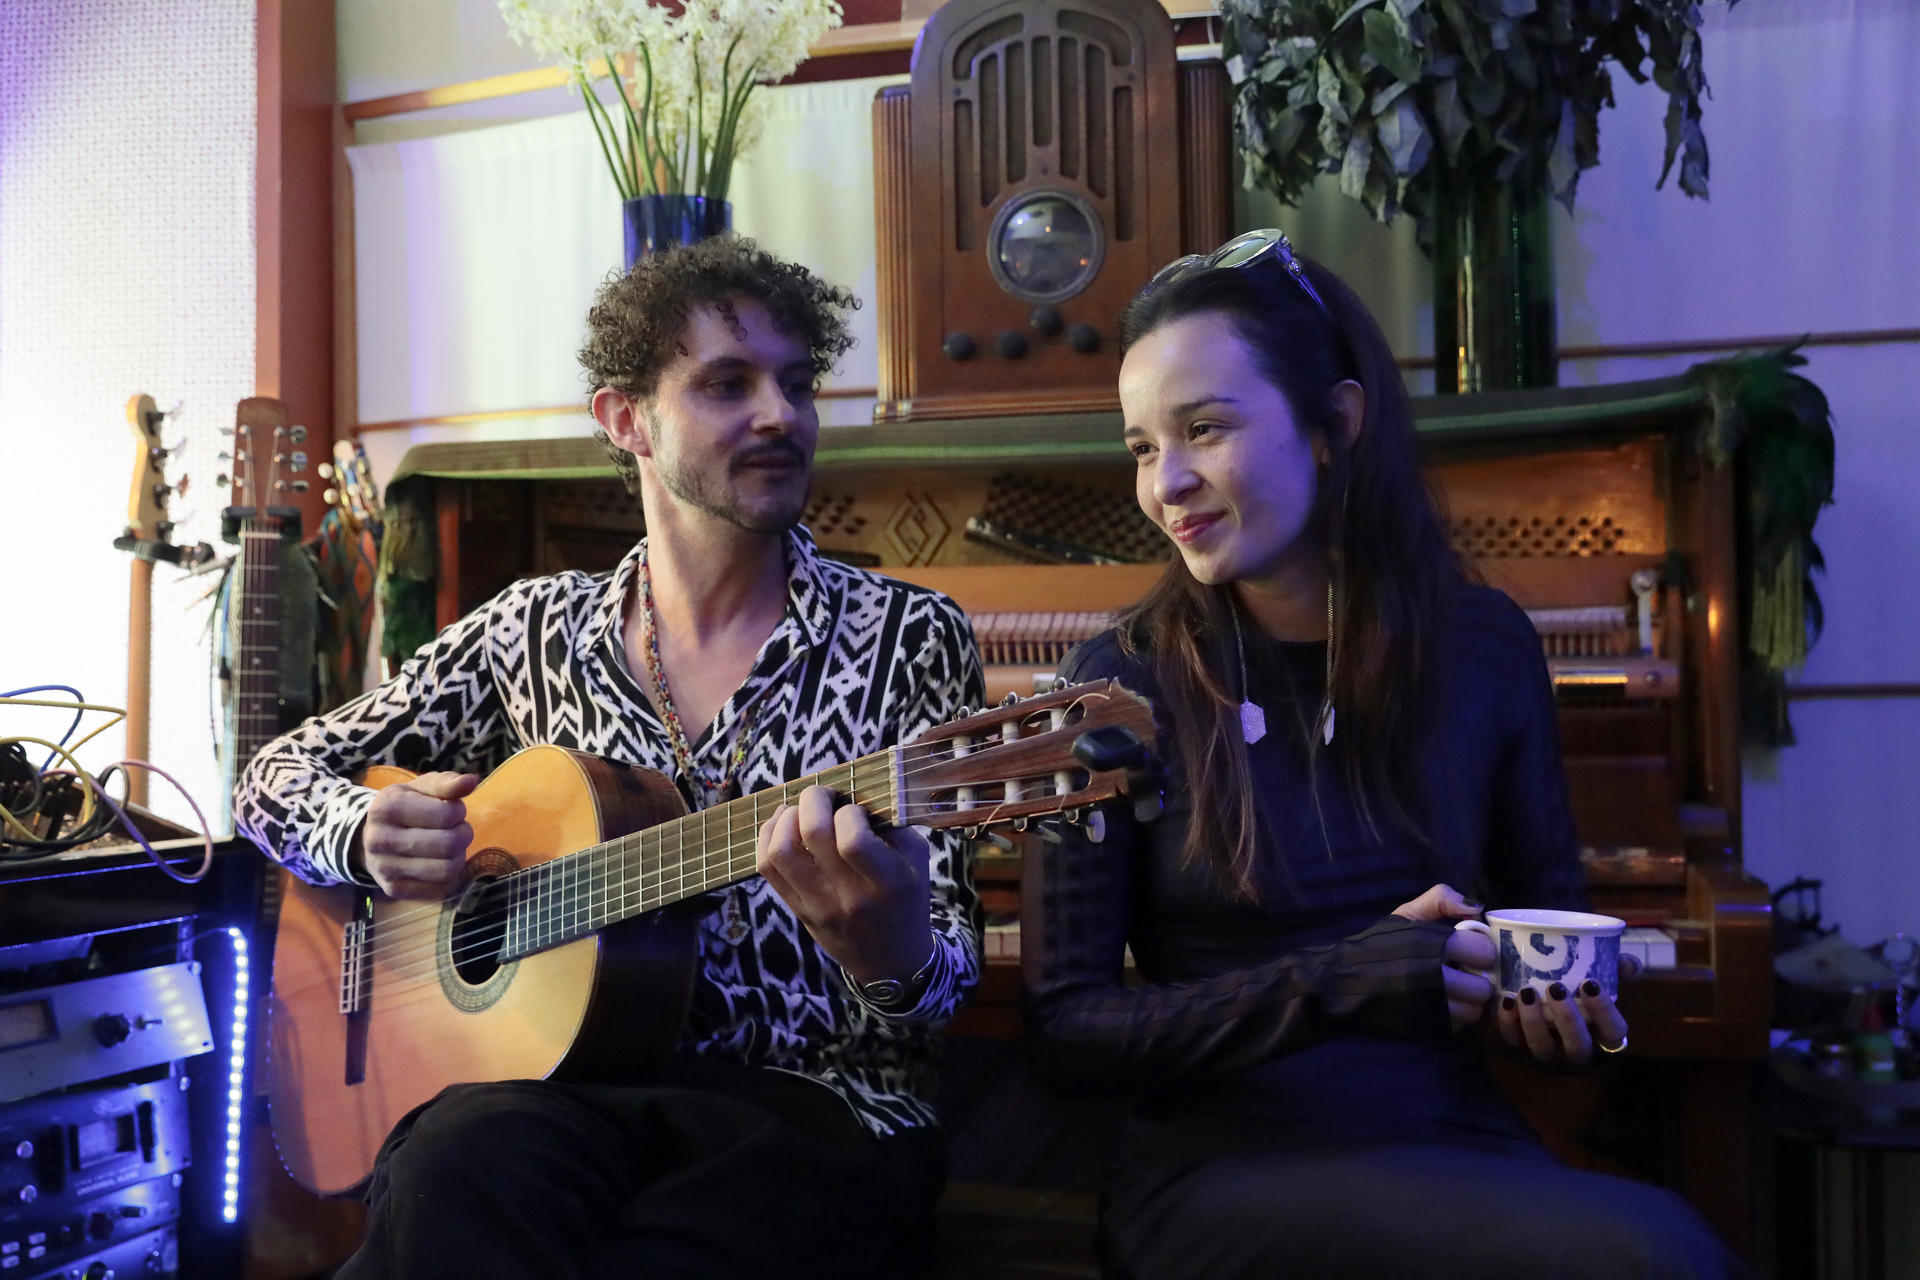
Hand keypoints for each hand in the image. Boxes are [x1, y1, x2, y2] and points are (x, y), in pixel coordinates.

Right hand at [351, 771, 476, 898]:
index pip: (446, 814)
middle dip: (463, 834)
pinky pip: (440, 888)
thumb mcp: (421, 788)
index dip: (458, 810)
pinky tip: (437, 861)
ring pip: (447, 869)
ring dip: (458, 855)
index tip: (451, 809)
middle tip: (457, 829)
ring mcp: (385, 869)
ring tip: (450, 845)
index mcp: (386, 807)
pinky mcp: (394, 890)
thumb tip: (472, 781)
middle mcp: (380, 840)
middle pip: (449, 844)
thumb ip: (447, 783)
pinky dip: (448, 875)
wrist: (371, 837)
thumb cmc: (406, 807)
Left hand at [754, 785, 934, 989]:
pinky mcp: (798, 910)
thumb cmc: (906, 898)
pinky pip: (767, 868)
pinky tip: (783, 825)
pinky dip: (768, 837)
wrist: (891, 959)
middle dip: (813, 800)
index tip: (854, 811)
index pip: (853, 840)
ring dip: (785, 819)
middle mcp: (849, 896)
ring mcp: (819, 906)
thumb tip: (856, 791)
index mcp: (887, 882)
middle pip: (813, 835)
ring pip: (781, 851)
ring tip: (799, 810)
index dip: (848, 812)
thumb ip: (893, 824)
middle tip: (822, 795)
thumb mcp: (917, 860)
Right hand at [1393, 884, 1495, 1031]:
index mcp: (1431, 944)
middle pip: (1482, 987)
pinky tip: (1443, 1006)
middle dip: (1478, 982)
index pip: (1483, 952)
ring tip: (1456, 994)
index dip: (1480, 952)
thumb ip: (1440, 900)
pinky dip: (1454, 1018)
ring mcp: (1428, 1005)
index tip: (1471, 953)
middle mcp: (1432, 976)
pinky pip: (1456, 1026)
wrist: (1343, 982)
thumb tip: (1477, 909)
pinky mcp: (1423, 1027)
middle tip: (1466, 976)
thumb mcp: (1405, 914)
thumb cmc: (1379, 945)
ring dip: (1468, 1003)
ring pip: (1472, 1011)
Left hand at [1496, 977, 1630, 1068]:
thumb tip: (1629, 964)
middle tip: (1556, 987)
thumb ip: (1615, 969)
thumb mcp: (1598, 981)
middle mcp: (1578, 1051)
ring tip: (1527, 992)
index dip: (1604, 1011)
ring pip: (1543, 1048)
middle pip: (1578, 1046)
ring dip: (1534, 1021)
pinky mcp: (1520, 1049)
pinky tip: (1506, 1000)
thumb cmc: (1580, 993)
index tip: (1590, 983)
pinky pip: (1514, 1041)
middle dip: (1568, 1019)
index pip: (1613, 1032)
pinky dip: (1508, 1022)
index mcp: (1603, 1036)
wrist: (1544, 1001)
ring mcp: (1549, 1054)